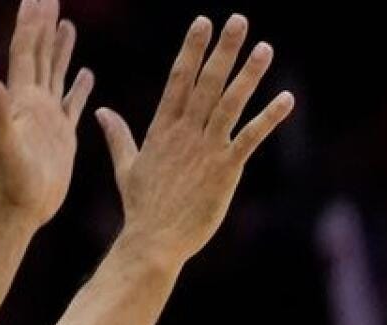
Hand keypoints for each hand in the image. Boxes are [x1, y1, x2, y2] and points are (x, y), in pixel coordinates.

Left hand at [0, 0, 94, 226]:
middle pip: (39, 53)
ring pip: (56, 72)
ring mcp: (48, 116)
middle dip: (43, 23)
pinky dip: (80, 86)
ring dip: (60, 47)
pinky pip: (73, 102)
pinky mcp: (62, 133)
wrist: (22, 207)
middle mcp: (33, 101)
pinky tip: (88, 73)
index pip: (26, 50)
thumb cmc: (12, 180)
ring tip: (66, 23)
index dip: (31, 22)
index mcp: (23, 98)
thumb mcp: (4, 145)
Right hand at [96, 16, 295, 271]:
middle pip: (207, 81)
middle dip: (223, 49)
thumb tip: (100, 110)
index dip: (193, 49)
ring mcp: (206, 149)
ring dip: (249, 74)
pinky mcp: (226, 169)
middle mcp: (185, 131)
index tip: (203, 23)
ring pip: (230, 102)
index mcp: (162, 127)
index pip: (179, 77)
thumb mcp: (126, 165)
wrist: (154, 239)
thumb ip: (117, 135)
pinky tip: (286, 99)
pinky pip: (250, 137)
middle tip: (238, 20)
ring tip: (265, 48)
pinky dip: (269, 117)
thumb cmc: (141, 207)